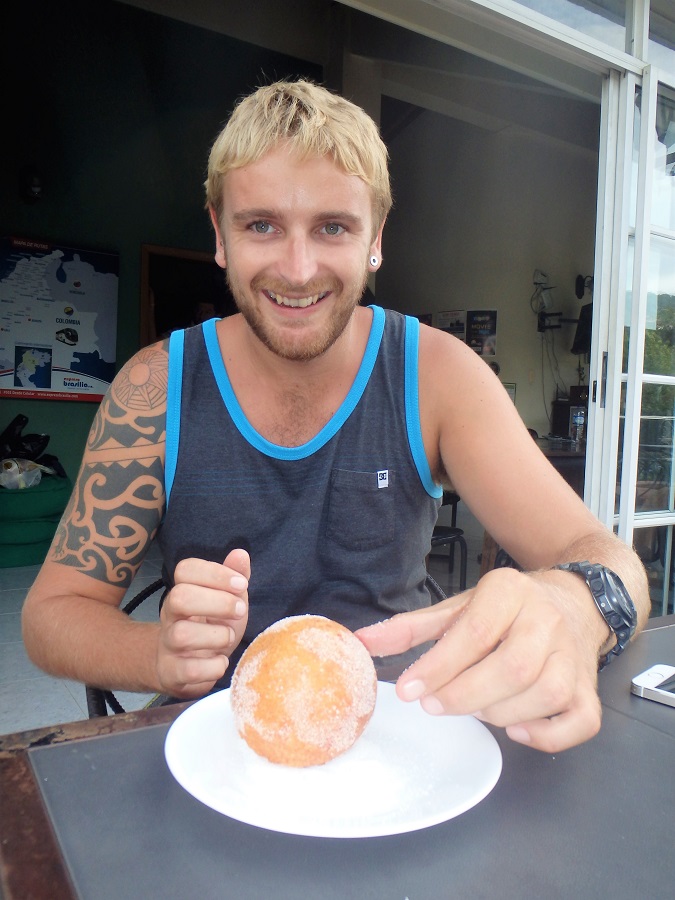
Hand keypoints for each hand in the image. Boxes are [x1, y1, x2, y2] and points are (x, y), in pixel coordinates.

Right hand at [157, 548, 249, 697]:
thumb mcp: (226, 600)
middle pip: (179, 597)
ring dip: (217, 636)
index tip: (241, 585)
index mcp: (183, 591)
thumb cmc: (210, 627)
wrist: (181, 667)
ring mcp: (168, 645)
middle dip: (217, 603)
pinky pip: (189, 670)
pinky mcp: (172, 673)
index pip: (185, 569)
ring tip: (228, 638)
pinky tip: (221, 662)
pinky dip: (213, 667)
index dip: (215, 573)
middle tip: (239, 611)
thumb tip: (240, 554)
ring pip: (182, 634)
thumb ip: (234, 577)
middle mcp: (170, 615)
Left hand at [356, 567, 602, 752]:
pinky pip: (579, 721)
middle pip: (513, 668)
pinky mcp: (588, 687)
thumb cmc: (506, 608)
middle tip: (434, 705)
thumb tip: (360, 642)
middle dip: (466, 694)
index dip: (439, 666)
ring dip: (500, 713)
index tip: (408, 690)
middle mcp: (547, 620)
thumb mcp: (458, 606)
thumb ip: (412, 627)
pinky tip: (516, 729)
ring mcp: (573, 656)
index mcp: (510, 591)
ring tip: (473, 707)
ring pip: (545, 694)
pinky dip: (547, 735)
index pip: (475, 632)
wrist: (572, 600)